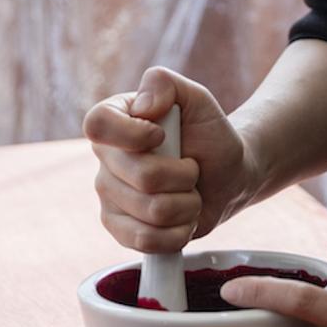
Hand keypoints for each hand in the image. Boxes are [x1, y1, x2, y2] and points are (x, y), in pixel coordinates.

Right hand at [83, 67, 259, 252]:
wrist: (228, 177)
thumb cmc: (210, 136)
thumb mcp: (197, 98)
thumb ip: (166, 84)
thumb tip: (143, 106)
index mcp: (114, 118)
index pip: (98, 125)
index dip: (133, 135)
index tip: (162, 136)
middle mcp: (105, 158)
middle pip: (142, 176)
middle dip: (184, 176)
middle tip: (191, 169)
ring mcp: (108, 196)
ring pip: (151, 211)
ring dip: (187, 204)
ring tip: (189, 193)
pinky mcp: (119, 230)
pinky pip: (145, 241)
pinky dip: (178, 232)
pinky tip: (181, 218)